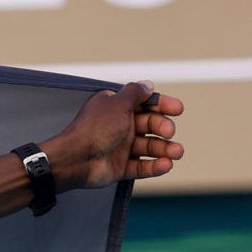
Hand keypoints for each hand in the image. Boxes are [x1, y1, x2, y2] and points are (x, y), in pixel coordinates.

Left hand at [45, 81, 184, 191]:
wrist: (74, 159)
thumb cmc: (94, 129)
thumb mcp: (117, 103)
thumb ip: (134, 92)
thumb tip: (147, 85)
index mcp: (116, 109)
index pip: (144, 104)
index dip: (162, 106)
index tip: (178, 109)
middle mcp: (119, 127)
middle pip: (150, 125)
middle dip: (163, 127)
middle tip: (169, 132)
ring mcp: (119, 148)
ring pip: (149, 147)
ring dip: (165, 149)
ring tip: (177, 152)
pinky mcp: (119, 167)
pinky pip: (141, 166)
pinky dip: (154, 166)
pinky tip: (166, 164)